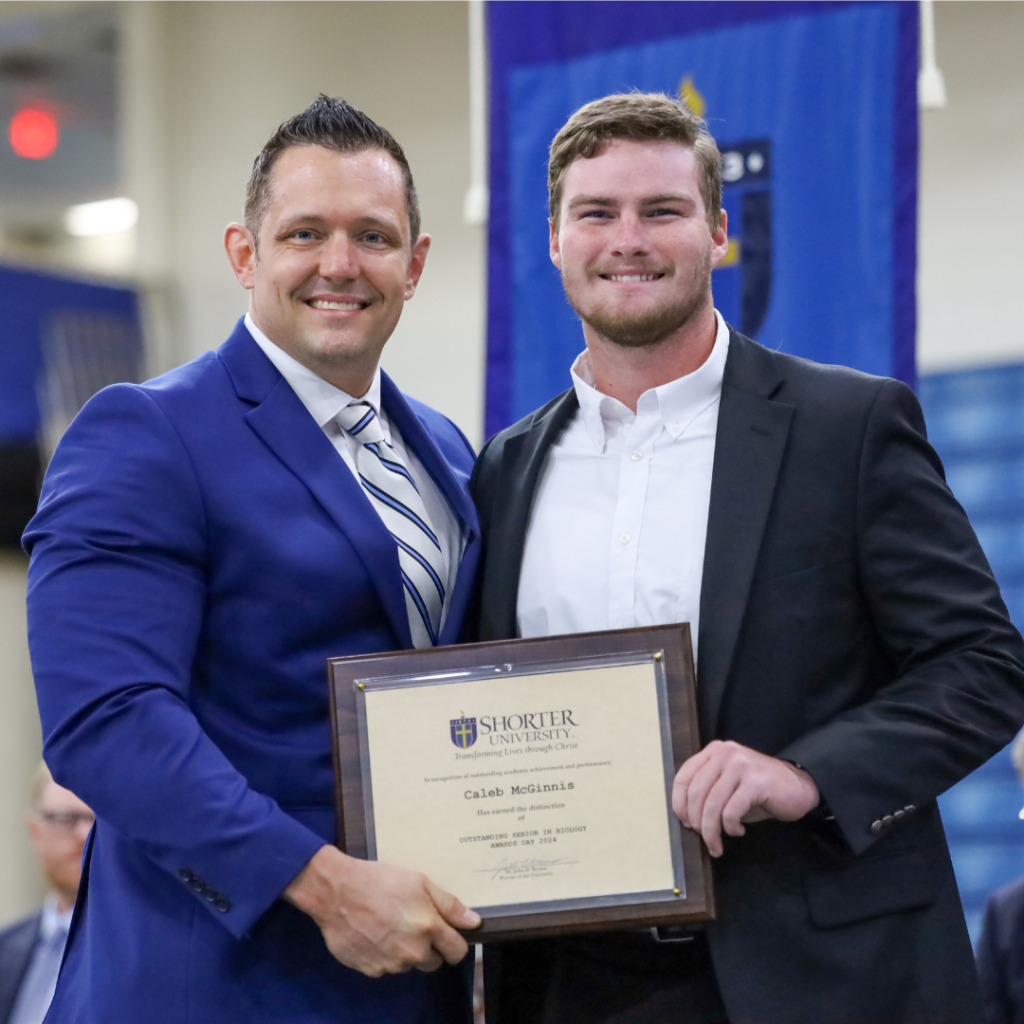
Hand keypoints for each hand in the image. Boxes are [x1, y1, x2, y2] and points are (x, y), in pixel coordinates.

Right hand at [284, 845, 480, 976]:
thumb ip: (449, 905)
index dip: (454, 942)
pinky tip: (374, 934)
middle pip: (434, 962)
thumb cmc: (381, 880)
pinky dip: (385, 955)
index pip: (457, 952)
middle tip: (413, 923)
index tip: (447, 933)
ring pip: (409, 965)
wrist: (337, 892)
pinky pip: (387, 967)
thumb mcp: (419, 882)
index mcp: (429, 929)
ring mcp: (391, 964)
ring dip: (406, 951)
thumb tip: (473, 922)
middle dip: (429, 947)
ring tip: (390, 925)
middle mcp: (413, 952)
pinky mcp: (371, 970)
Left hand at [672, 741, 819, 856]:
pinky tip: (738, 830)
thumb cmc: (758, 792)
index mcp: (714, 751)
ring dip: (711, 832)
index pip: (683, 778)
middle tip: (705, 839)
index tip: (685, 823)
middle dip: (696, 822)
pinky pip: (731, 812)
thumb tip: (686, 819)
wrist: (798, 788)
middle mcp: (725, 753)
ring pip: (712, 805)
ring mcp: (740, 765)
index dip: (679, 804)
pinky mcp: (755, 782)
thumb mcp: (727, 786)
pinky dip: (731, 828)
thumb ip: (707, 793)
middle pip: (696, 793)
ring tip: (717, 845)